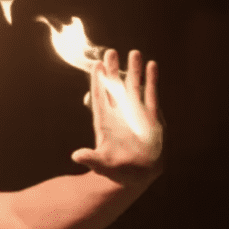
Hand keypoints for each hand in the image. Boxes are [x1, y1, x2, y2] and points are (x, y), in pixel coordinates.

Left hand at [71, 49, 162, 180]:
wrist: (136, 176)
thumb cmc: (116, 172)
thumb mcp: (102, 165)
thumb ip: (91, 159)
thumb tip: (76, 156)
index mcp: (105, 122)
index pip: (100, 98)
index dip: (98, 82)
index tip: (96, 65)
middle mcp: (120, 114)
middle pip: (115, 88)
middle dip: (113, 70)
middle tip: (110, 52)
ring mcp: (136, 114)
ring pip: (134, 87)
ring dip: (134, 71)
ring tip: (134, 52)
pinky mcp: (152, 117)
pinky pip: (151, 95)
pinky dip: (151, 80)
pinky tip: (152, 65)